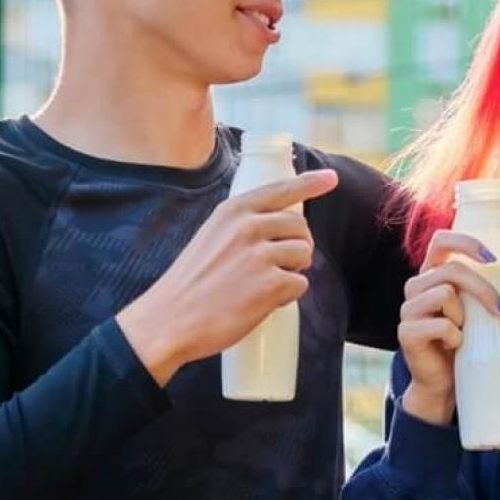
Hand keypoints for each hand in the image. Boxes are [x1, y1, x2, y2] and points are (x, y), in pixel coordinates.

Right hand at [116, 169, 339, 385]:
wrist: (169, 320)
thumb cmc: (189, 284)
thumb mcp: (209, 237)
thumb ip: (239, 228)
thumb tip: (276, 231)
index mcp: (232, 211)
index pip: (280, 190)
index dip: (310, 183)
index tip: (330, 179)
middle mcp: (248, 227)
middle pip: (300, 227)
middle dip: (298, 246)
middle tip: (279, 265)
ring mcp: (260, 255)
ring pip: (304, 254)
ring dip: (295, 271)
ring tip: (267, 284)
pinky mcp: (270, 285)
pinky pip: (300, 284)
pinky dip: (288, 296)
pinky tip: (264, 302)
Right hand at [398, 231, 499, 425]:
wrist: (448, 382)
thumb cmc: (471, 339)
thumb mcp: (494, 306)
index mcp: (434, 273)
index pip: (441, 240)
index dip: (466, 242)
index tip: (493, 259)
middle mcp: (416, 285)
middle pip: (451, 270)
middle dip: (483, 289)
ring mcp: (408, 308)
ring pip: (444, 294)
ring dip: (465, 316)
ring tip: (466, 332)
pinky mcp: (406, 332)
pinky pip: (440, 326)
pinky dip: (455, 337)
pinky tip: (455, 346)